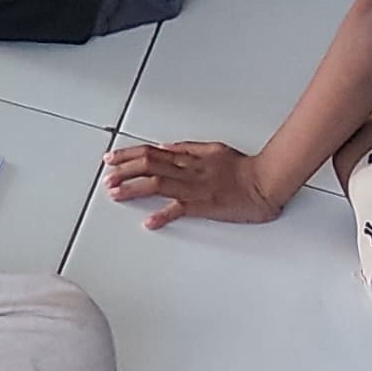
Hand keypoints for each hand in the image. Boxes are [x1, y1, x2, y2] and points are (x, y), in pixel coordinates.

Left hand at [102, 138, 287, 230]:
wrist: (265, 181)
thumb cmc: (242, 167)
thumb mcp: (212, 149)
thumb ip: (186, 148)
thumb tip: (164, 148)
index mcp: (188, 157)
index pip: (150, 152)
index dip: (128, 155)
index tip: (111, 159)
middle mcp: (187, 170)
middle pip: (148, 165)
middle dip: (123, 170)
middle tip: (106, 177)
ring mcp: (194, 187)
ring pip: (157, 184)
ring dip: (133, 188)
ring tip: (115, 193)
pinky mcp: (204, 205)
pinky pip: (180, 209)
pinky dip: (163, 215)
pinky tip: (149, 222)